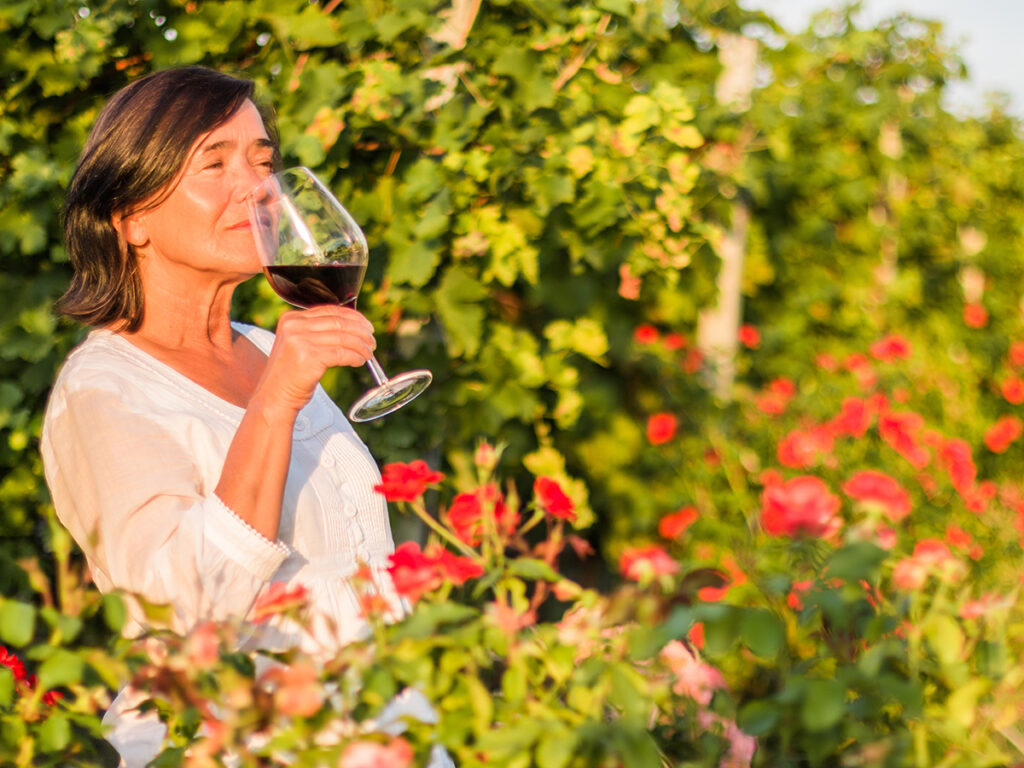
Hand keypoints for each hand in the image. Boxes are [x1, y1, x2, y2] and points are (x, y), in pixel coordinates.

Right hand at [253, 306, 375, 415]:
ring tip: (369, 354)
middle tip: (372, 341)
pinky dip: (355, 356)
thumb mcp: (298, 345)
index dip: (353, 317)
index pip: (330, 311)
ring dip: (361, 346)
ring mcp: (300, 340)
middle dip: (361, 331)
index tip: (367, 326)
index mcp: (291, 319)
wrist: (274, 397)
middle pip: (339, 322)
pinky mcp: (309, 356)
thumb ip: (317, 331)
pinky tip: (359, 361)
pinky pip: (342, 353)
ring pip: (343, 337)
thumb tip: (352, 326)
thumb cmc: (290, 375)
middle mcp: (294, 326)